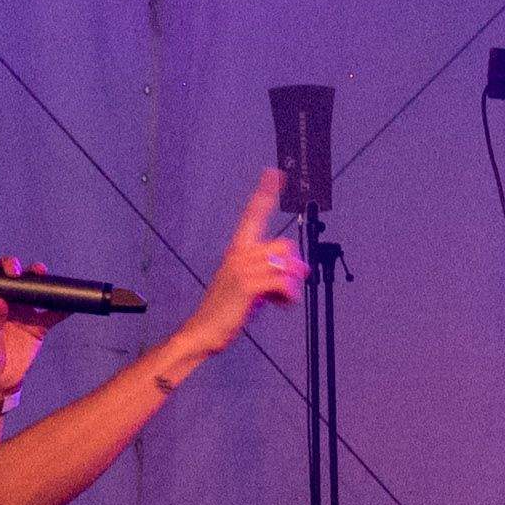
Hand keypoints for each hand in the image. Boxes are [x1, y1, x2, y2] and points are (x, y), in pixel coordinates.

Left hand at [0, 252, 61, 405]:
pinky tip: (71, 303)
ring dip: (39, 279)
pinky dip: (63, 307)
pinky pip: (53, 313)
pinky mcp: (37, 325)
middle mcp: (3, 302)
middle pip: (10, 275)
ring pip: (33, 288)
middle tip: (16, 272)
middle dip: (14, 266)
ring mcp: (22, 312)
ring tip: (42, 274)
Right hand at [180, 176, 308, 353]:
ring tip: (278, 299)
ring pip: (286, 265)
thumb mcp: (251, 285)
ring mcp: (242, 268)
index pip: (252, 215)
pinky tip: (279, 305)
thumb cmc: (227, 309)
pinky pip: (283, 282)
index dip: (265, 193)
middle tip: (286, 288)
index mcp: (237, 249)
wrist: (203, 331)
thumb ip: (273, 271)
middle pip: (285, 244)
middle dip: (293, 266)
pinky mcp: (247, 284)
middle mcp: (239, 253)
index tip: (274, 173)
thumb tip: (301, 267)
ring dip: (291, 286)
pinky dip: (288, 296)